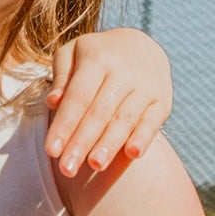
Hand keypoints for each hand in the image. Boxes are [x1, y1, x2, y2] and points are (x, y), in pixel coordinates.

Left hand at [47, 31, 170, 180]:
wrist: (142, 45)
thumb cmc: (97, 56)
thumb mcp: (73, 53)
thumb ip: (61, 77)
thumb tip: (52, 102)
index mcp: (97, 58)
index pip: (78, 96)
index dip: (65, 124)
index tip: (51, 150)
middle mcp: (123, 72)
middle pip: (99, 112)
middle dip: (82, 142)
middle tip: (67, 170)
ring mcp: (146, 86)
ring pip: (125, 119)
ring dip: (110, 144)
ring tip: (95, 166)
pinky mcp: (163, 101)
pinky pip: (153, 122)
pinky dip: (144, 137)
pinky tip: (133, 154)